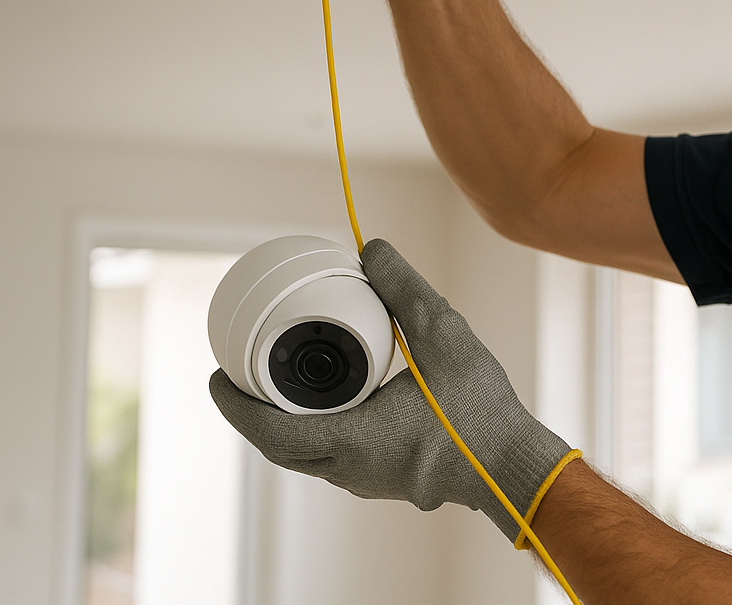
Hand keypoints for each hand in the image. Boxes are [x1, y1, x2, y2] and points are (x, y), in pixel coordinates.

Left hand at [210, 239, 575, 542]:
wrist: (514, 466)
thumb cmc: (482, 412)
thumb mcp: (445, 335)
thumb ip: (404, 289)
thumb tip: (372, 250)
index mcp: (352, 440)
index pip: (269, 430)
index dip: (234, 404)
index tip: (217, 377)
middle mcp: (350, 469)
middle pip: (279, 447)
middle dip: (253, 413)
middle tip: (240, 376)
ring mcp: (367, 480)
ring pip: (306, 457)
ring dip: (286, 425)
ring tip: (281, 385)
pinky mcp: (386, 481)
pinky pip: (334, 459)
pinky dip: (317, 433)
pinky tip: (333, 405)